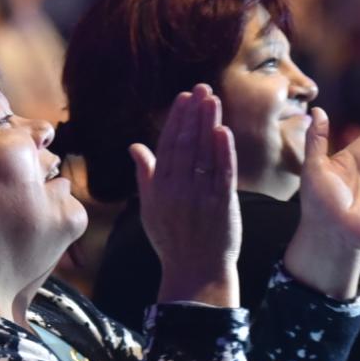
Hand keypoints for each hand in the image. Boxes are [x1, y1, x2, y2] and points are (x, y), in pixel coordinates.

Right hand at [131, 85, 240, 307]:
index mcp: (159, 188)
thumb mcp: (150, 207)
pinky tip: (224, 131)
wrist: (194, 271)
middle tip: (202, 89)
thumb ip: (145, 174)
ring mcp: (200, 197)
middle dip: (194, 114)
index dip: (177, 120)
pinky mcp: (221, 205)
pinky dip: (223, 152)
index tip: (184, 98)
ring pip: (204, 155)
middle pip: (186, 144)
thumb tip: (135, 146)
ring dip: (209, 124)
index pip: (168, 146)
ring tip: (213, 100)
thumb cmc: (171, 239)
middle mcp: (177, 190)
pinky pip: (222, 174)